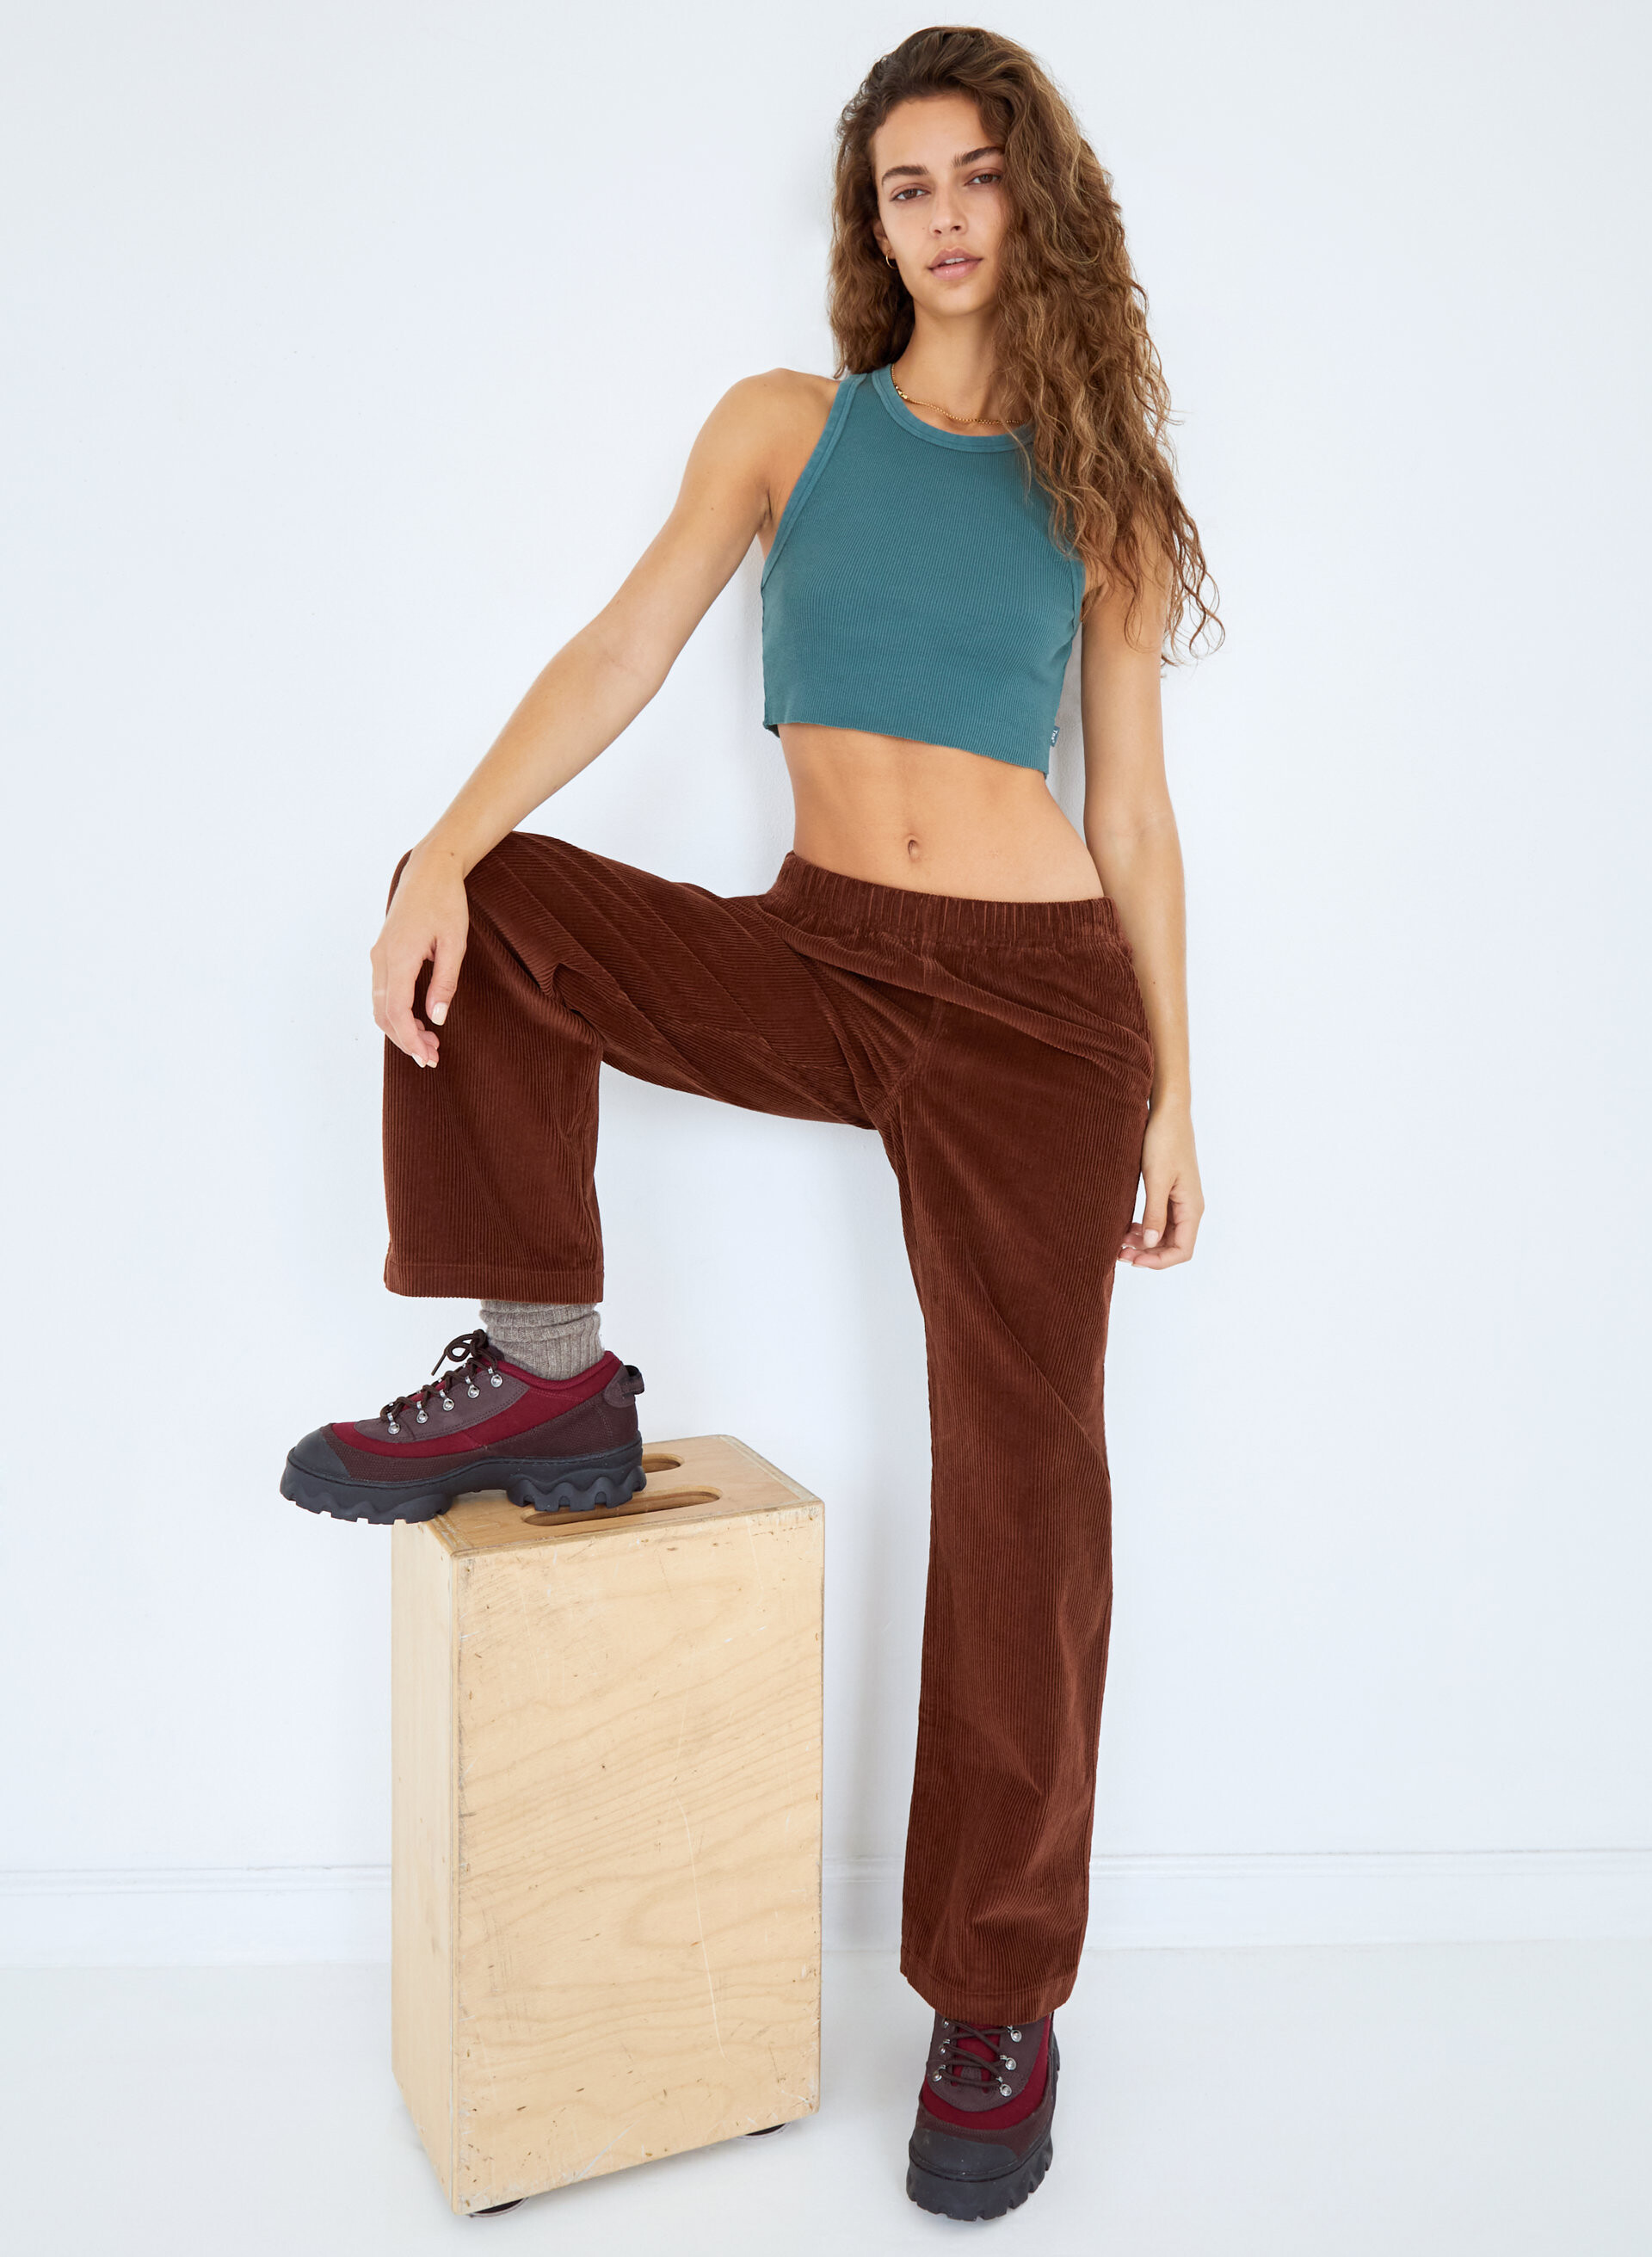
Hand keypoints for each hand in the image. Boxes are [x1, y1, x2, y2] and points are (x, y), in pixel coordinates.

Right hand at [370, 847, 469, 1066]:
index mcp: (399, 957)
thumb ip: (444, 983)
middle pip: (383, 1014)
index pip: (396, 1011)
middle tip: (433, 1057)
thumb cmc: (446, 902)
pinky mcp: (382, 954)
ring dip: (401, 1029)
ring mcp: (378, 956)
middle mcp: (382, 959)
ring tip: (430, 1043)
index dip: (410, 1039)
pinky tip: (419, 1020)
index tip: (428, 1057)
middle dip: (406, 1040)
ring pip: (380, 1005)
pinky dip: (397, 1012)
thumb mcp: (454, 944)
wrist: (430, 870)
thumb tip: (437, 1019)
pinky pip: (382, 992)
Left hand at [1118, 1099, 1202, 1268]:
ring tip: (1120, 1241)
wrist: (1167, 1112)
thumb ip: (1154, 1213)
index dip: (1158, 1261)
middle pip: (1172, 1246)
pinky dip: (1145, 1228)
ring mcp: (1180, 1200)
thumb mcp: (1156, 1179)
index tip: (1133, 1260)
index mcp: (1192, 1207)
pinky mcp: (1169, 1191)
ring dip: (1145, 1242)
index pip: (1182, 1250)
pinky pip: (1160, 1219)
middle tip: (1119, 1253)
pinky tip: (1128, 1226)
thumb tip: (1149, 1243)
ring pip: (1165, 1234)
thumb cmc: (1164, 1140)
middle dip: (1148, 1254)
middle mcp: (1189, 1207)